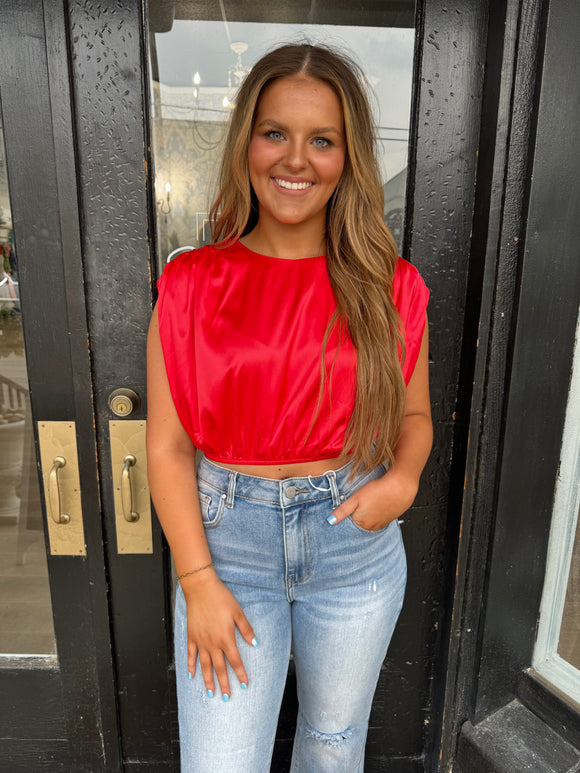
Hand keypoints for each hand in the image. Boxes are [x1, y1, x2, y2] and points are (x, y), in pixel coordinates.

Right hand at [181, 570, 256, 698]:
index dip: (240, 674)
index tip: (244, 685)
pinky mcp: (191, 636)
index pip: (235, 661)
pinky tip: (191, 675)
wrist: (201, 589)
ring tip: (210, 693)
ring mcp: (200, 641)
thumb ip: (246, 629)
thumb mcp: (238, 612)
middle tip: (227, 698)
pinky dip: (191, 666)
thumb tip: (255, 643)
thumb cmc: (221, 598)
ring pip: (204, 665)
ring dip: (207, 680)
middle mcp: (212, 643)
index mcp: (226, 638)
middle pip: (219, 668)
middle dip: (224, 684)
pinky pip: (190, 655)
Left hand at [328, 467, 418, 530]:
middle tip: (359, 505)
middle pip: (359, 525)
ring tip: (368, 505)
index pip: (348, 526)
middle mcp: (371, 527)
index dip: (346, 517)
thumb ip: (342, 511)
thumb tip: (329, 522)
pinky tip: (376, 506)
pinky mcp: (389, 520)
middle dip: (356, 518)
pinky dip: (376, 515)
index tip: (346, 511)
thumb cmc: (378, 490)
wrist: (400, 486)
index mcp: (361, 522)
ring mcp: (381, 524)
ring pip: (369, 523)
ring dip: (367, 517)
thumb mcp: (356, 498)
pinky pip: (379, 520)